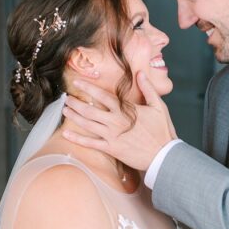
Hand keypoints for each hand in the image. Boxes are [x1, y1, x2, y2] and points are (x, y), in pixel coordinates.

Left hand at [61, 72, 176, 170]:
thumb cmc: (162, 131)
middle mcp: (116, 121)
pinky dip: (77, 139)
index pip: (102, 95)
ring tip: (65, 110)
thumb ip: (148, 89)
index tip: (76, 82)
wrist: (163, 155)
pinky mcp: (112, 149)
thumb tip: (140, 73)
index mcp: (126, 109)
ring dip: (74, 116)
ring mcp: (112, 135)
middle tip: (66, 98)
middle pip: (90, 109)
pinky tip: (66, 135)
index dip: (88, 88)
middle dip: (76, 103)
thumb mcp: (159, 106)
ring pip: (88, 124)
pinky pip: (91, 143)